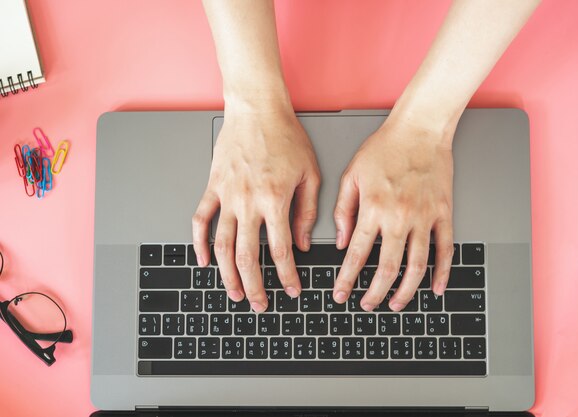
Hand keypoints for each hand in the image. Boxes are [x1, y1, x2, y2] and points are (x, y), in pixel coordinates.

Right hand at [192, 105, 320, 312]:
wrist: (257, 110)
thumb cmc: (286, 137)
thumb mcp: (309, 174)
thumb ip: (306, 212)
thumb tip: (302, 243)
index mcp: (275, 200)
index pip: (281, 251)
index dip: (287, 276)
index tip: (291, 290)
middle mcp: (247, 202)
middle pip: (247, 256)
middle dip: (254, 285)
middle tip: (259, 303)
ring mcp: (226, 196)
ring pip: (221, 245)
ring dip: (226, 273)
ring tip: (233, 292)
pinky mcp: (212, 187)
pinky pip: (200, 220)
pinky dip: (199, 242)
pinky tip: (203, 260)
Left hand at [332, 118, 454, 311]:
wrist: (420, 129)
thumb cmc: (384, 148)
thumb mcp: (351, 175)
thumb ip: (343, 211)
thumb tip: (342, 241)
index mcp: (373, 208)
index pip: (357, 255)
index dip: (346, 279)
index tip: (340, 294)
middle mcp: (399, 217)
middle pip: (386, 268)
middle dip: (374, 293)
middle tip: (366, 305)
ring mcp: (424, 218)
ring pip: (416, 265)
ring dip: (405, 290)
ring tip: (395, 304)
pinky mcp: (443, 214)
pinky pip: (445, 250)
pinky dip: (442, 272)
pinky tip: (435, 288)